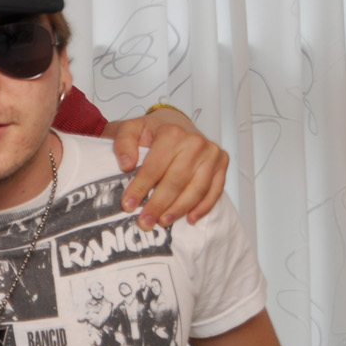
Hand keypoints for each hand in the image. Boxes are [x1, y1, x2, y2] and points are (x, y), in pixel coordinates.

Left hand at [110, 108, 228, 228]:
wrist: (176, 123)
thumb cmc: (153, 130)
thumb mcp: (130, 129)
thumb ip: (123, 142)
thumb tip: (126, 165)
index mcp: (172, 133)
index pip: (154, 167)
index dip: (140, 188)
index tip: (128, 205)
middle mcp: (195, 143)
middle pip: (176, 181)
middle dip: (158, 204)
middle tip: (145, 222)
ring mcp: (211, 154)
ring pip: (197, 189)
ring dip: (180, 209)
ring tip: (163, 221)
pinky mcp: (222, 164)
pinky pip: (215, 190)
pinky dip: (203, 207)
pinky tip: (190, 218)